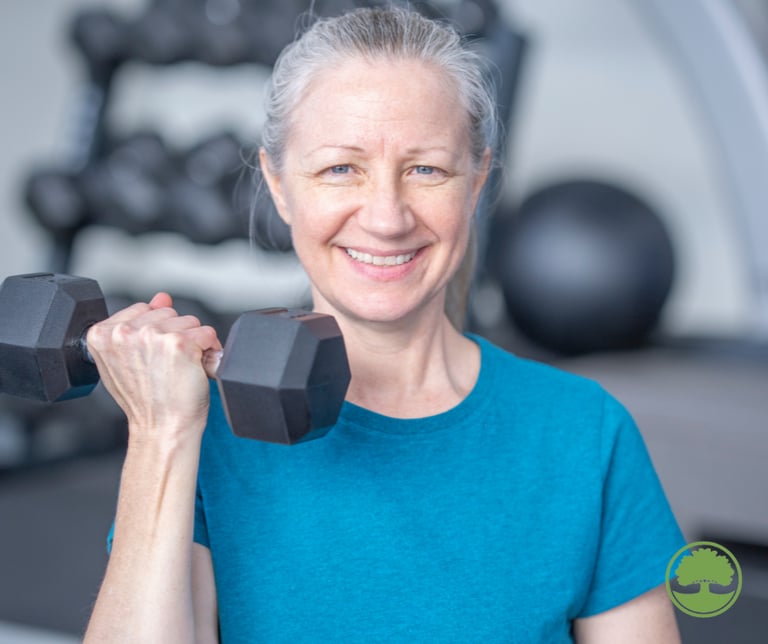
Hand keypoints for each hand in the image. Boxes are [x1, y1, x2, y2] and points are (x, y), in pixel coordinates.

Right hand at [86, 293, 222, 441]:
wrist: (161, 428)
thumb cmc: (148, 401)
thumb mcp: (131, 360)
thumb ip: (141, 324)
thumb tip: (161, 297)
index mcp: (102, 334)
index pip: (143, 310)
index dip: (157, 333)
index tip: (154, 357)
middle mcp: (123, 333)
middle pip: (168, 312)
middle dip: (176, 336)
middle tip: (169, 366)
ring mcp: (150, 336)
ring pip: (189, 321)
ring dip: (194, 343)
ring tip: (181, 369)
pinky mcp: (178, 343)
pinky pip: (207, 333)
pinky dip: (210, 350)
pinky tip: (195, 368)